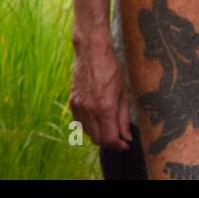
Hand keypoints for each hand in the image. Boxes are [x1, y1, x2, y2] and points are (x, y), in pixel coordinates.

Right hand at [70, 34, 132, 148]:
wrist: (91, 52)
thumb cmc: (110, 69)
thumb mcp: (123, 93)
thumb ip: (123, 118)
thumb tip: (126, 136)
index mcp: (105, 108)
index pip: (110, 138)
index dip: (119, 145)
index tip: (126, 144)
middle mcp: (89, 109)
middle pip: (97, 139)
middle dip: (110, 143)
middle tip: (119, 139)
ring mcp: (78, 105)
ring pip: (87, 132)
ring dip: (98, 135)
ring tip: (109, 130)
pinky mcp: (72, 100)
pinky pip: (78, 121)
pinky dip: (88, 126)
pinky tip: (97, 120)